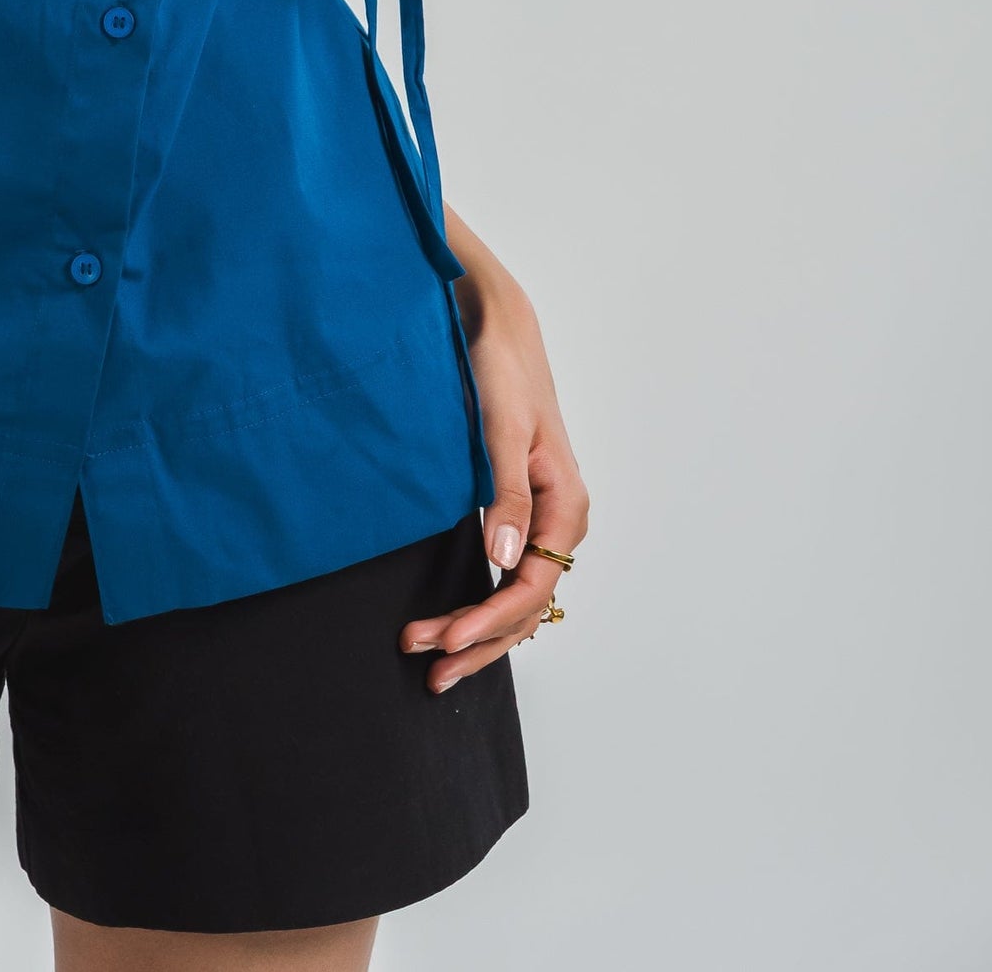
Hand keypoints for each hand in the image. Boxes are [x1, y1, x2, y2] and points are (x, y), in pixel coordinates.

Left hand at [402, 219, 588, 692]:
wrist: (496, 326)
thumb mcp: (502, 429)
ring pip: (514, 597)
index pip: (531, 588)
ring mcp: (539, 519)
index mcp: (566, 507)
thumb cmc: (501, 370)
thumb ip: (505, 493)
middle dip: (476, 639)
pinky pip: (505, 575)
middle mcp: (559, 521)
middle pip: (524, 605)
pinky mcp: (516, 511)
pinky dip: (478, 604)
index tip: (443, 640)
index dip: (487, 621)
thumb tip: (501, 559)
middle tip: (425, 665)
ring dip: (476, 630)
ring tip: (429, 657)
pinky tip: (453, 622)